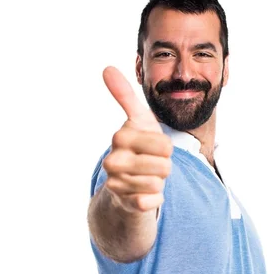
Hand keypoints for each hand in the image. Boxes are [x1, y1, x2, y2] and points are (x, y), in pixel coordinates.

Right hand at [101, 66, 171, 213]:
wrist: (126, 186)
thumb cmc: (137, 150)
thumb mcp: (137, 122)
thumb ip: (125, 96)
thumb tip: (107, 68)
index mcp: (120, 137)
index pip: (164, 145)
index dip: (167, 149)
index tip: (154, 150)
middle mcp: (113, 161)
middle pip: (163, 165)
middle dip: (164, 167)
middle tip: (152, 166)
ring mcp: (117, 184)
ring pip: (158, 184)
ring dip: (159, 183)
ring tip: (148, 179)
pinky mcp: (125, 204)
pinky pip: (152, 202)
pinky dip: (155, 200)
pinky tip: (146, 195)